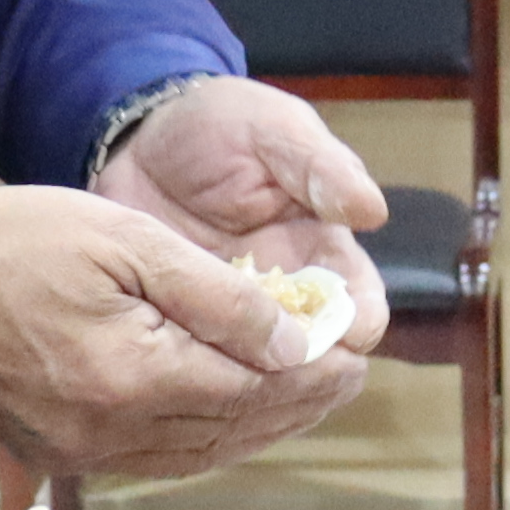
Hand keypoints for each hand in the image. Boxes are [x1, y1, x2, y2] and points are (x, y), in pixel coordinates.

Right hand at [0, 183, 362, 477]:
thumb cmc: (16, 241)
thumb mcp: (129, 240)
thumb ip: (217, 297)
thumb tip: (293, 341)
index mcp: (129, 377)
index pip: (250, 388)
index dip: (310, 375)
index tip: (355, 355)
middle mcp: (108, 433)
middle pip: (231, 429)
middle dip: (296, 404)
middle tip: (348, 377)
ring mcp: (81, 452)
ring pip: (198, 454)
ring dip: (257, 427)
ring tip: (306, 397)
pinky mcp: (61, 455)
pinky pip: (156, 459)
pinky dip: (205, 438)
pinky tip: (234, 415)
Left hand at [95, 79, 394, 354]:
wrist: (136, 138)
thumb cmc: (220, 127)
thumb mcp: (273, 130)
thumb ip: (321, 167)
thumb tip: (374, 211)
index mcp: (322, 252)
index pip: (360, 304)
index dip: (360, 325)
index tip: (348, 337)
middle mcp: (285, 297)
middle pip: (316, 353)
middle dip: (310, 372)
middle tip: (289, 375)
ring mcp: (232, 317)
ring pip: (259, 372)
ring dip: (254, 382)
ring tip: (236, 380)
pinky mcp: (182, 328)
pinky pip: (198, 368)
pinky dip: (199, 378)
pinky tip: (187, 379)